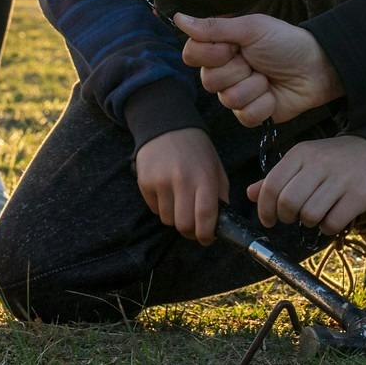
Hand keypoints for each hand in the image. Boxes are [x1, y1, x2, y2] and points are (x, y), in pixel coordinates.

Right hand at [134, 127, 228, 243]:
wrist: (166, 126)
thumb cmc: (196, 150)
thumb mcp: (215, 167)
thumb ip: (220, 194)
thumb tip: (220, 222)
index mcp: (204, 176)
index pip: (205, 215)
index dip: (206, 234)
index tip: (207, 238)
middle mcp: (182, 180)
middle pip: (183, 225)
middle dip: (190, 232)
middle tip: (194, 227)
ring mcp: (161, 181)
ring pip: (168, 220)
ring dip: (175, 218)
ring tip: (180, 202)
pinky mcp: (145, 182)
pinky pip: (154, 210)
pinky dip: (162, 208)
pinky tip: (167, 192)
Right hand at [176, 12, 342, 125]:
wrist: (317, 67)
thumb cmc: (286, 42)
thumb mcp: (251, 28)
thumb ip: (214, 28)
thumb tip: (178, 17)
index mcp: (221, 48)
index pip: (192, 54)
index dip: (210, 54)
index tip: (232, 46)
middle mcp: (225, 72)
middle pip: (209, 81)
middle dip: (239, 70)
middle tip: (256, 61)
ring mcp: (237, 94)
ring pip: (228, 100)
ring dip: (254, 87)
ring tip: (268, 77)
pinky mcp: (252, 114)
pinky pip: (245, 116)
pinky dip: (264, 104)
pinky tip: (274, 94)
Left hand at [249, 135, 365, 234]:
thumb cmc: (334, 160)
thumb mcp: (305, 161)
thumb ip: (278, 178)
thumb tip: (250, 194)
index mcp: (301, 153)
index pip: (272, 185)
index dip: (265, 208)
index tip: (268, 219)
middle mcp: (319, 163)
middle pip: (288, 203)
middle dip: (286, 217)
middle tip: (293, 217)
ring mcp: (340, 178)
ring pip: (309, 214)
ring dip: (308, 222)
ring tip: (316, 214)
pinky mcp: (358, 194)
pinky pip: (332, 222)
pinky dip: (328, 227)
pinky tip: (332, 217)